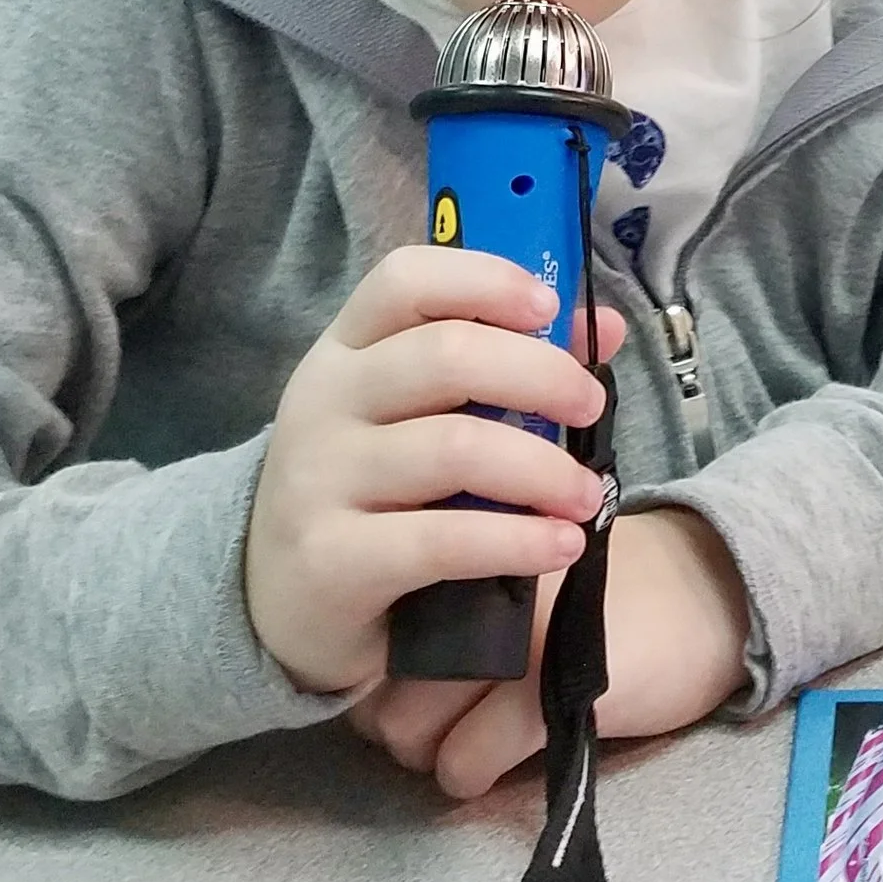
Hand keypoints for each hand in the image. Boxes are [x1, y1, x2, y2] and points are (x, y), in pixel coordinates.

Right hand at [242, 244, 626, 696]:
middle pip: (446, 355)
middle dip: (541, 375)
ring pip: (455, 447)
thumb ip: (505, 367)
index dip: (484, 280)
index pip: (405, 280)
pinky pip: (442, 540)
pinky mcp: (330, 559)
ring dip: (543, 469)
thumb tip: (604, 326)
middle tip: (591, 407)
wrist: (279, 602)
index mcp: (346, 350)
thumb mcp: (420, 419)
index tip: (547, 306)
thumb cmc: (372, 494)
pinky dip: (517, 540)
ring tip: (587, 494)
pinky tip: (561, 545)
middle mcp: (324, 400)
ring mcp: (319, 478)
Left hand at [346, 505, 751, 798]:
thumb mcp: (526, 568)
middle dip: (395, 720)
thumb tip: (377, 666)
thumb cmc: (612, 585)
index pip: (376, 620)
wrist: (710, 594)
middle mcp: (475, 584)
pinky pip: (465, 759)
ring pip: (409, 729)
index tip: (406, 682)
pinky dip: (470, 774)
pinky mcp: (545, 694)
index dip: (378, 667)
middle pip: (381, 681)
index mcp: (467, 543)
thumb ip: (460, 594)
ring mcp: (508, 640)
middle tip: (435, 725)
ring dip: (429, 752)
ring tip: (466, 743)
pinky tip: (499, 760)